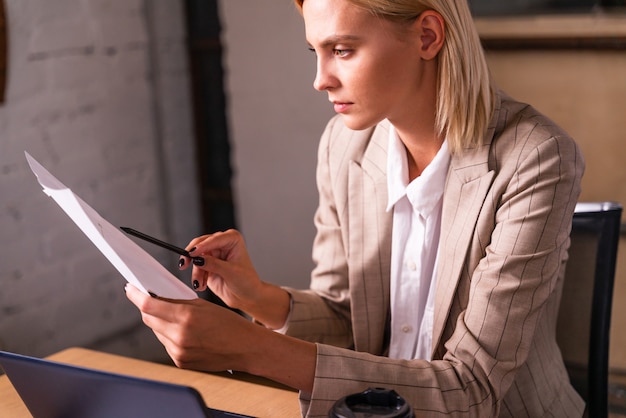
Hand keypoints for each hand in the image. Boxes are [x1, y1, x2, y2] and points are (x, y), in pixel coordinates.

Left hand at [125, 284, 315, 391]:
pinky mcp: (180, 362)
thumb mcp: (203, 306)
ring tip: (177, 318)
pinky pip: (166, 344)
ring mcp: (178, 351)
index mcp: (186, 317)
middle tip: (150, 298)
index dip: (135, 295)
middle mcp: (179, 336)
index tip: (130, 288)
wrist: (245, 347)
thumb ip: (178, 303)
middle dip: (148, 307)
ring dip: (160, 323)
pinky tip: (184, 332)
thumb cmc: (229, 324)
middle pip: (149, 318)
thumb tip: (157, 298)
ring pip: (157, 332)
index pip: (149, 305)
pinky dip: (170, 336)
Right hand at [179, 229, 260, 308]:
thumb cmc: (247, 282)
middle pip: (200, 244)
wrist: (247, 297)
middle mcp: (222, 244)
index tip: (192, 253)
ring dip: (196, 272)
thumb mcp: (231, 272)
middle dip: (192, 255)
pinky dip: (196, 277)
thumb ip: (214, 264)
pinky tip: (201, 285)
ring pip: (196, 258)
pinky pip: (196, 268)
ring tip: (199, 283)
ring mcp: (214, 254)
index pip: (214, 239)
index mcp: (232, 239)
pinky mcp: (208, 265)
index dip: (202, 246)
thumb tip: (198, 259)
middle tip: (184, 263)